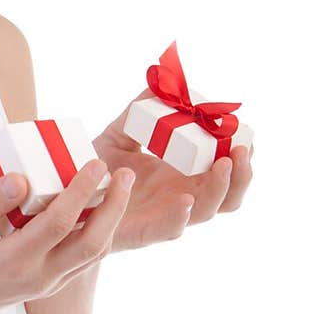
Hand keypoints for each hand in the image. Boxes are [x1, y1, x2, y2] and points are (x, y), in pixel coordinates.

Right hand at [0, 158, 134, 313]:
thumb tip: (22, 178)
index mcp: (13, 262)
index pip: (58, 224)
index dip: (81, 191)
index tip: (96, 163)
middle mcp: (38, 277)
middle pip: (92, 244)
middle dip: (115, 207)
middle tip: (125, 174)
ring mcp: (48, 283)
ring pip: (94, 253)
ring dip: (112, 219)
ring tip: (120, 185)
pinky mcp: (52, 282)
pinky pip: (85, 258)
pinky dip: (99, 231)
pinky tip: (101, 206)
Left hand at [92, 86, 253, 251]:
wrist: (67, 202)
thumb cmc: (96, 171)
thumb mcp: (119, 135)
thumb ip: (139, 111)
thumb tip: (159, 81)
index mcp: (182, 176)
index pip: (224, 168)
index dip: (241, 155)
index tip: (246, 132)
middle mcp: (181, 197)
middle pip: (228, 194)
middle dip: (242, 173)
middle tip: (241, 148)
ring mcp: (166, 215)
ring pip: (208, 211)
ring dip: (221, 188)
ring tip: (222, 164)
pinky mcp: (144, 232)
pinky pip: (169, 230)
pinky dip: (181, 217)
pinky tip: (186, 201)